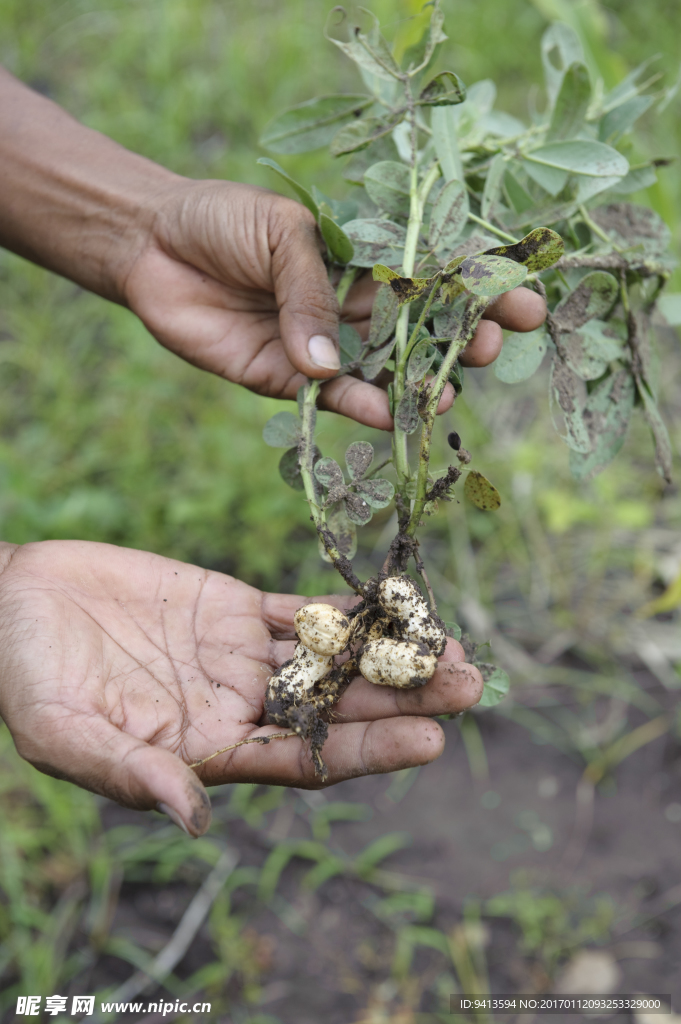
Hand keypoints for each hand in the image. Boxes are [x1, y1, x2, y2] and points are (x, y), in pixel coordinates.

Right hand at [0, 540, 483, 835]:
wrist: (16, 604)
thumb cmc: (28, 678)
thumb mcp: (67, 735)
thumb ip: (131, 773)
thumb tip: (195, 818)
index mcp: (207, 751)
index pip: (303, 759)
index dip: (365, 750)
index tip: (429, 740)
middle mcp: (238, 707)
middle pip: (335, 706)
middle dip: (402, 697)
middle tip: (470, 686)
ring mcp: (240, 655)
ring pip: (330, 655)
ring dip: (391, 651)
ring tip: (456, 646)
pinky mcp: (232, 606)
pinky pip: (300, 608)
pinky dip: (345, 607)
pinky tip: (394, 603)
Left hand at [123, 180, 545, 428]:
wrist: (152, 245)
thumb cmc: (222, 219)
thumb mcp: (280, 234)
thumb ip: (311, 293)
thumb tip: (331, 363)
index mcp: (363, 256)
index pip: (434, 274)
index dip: (479, 289)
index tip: (523, 302)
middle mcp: (352, 305)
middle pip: (420, 328)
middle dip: (462, 337)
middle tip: (494, 347)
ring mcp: (323, 345)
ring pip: (383, 369)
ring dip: (418, 383)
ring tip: (451, 392)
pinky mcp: (286, 378)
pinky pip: (330, 398)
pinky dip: (358, 408)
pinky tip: (387, 415)